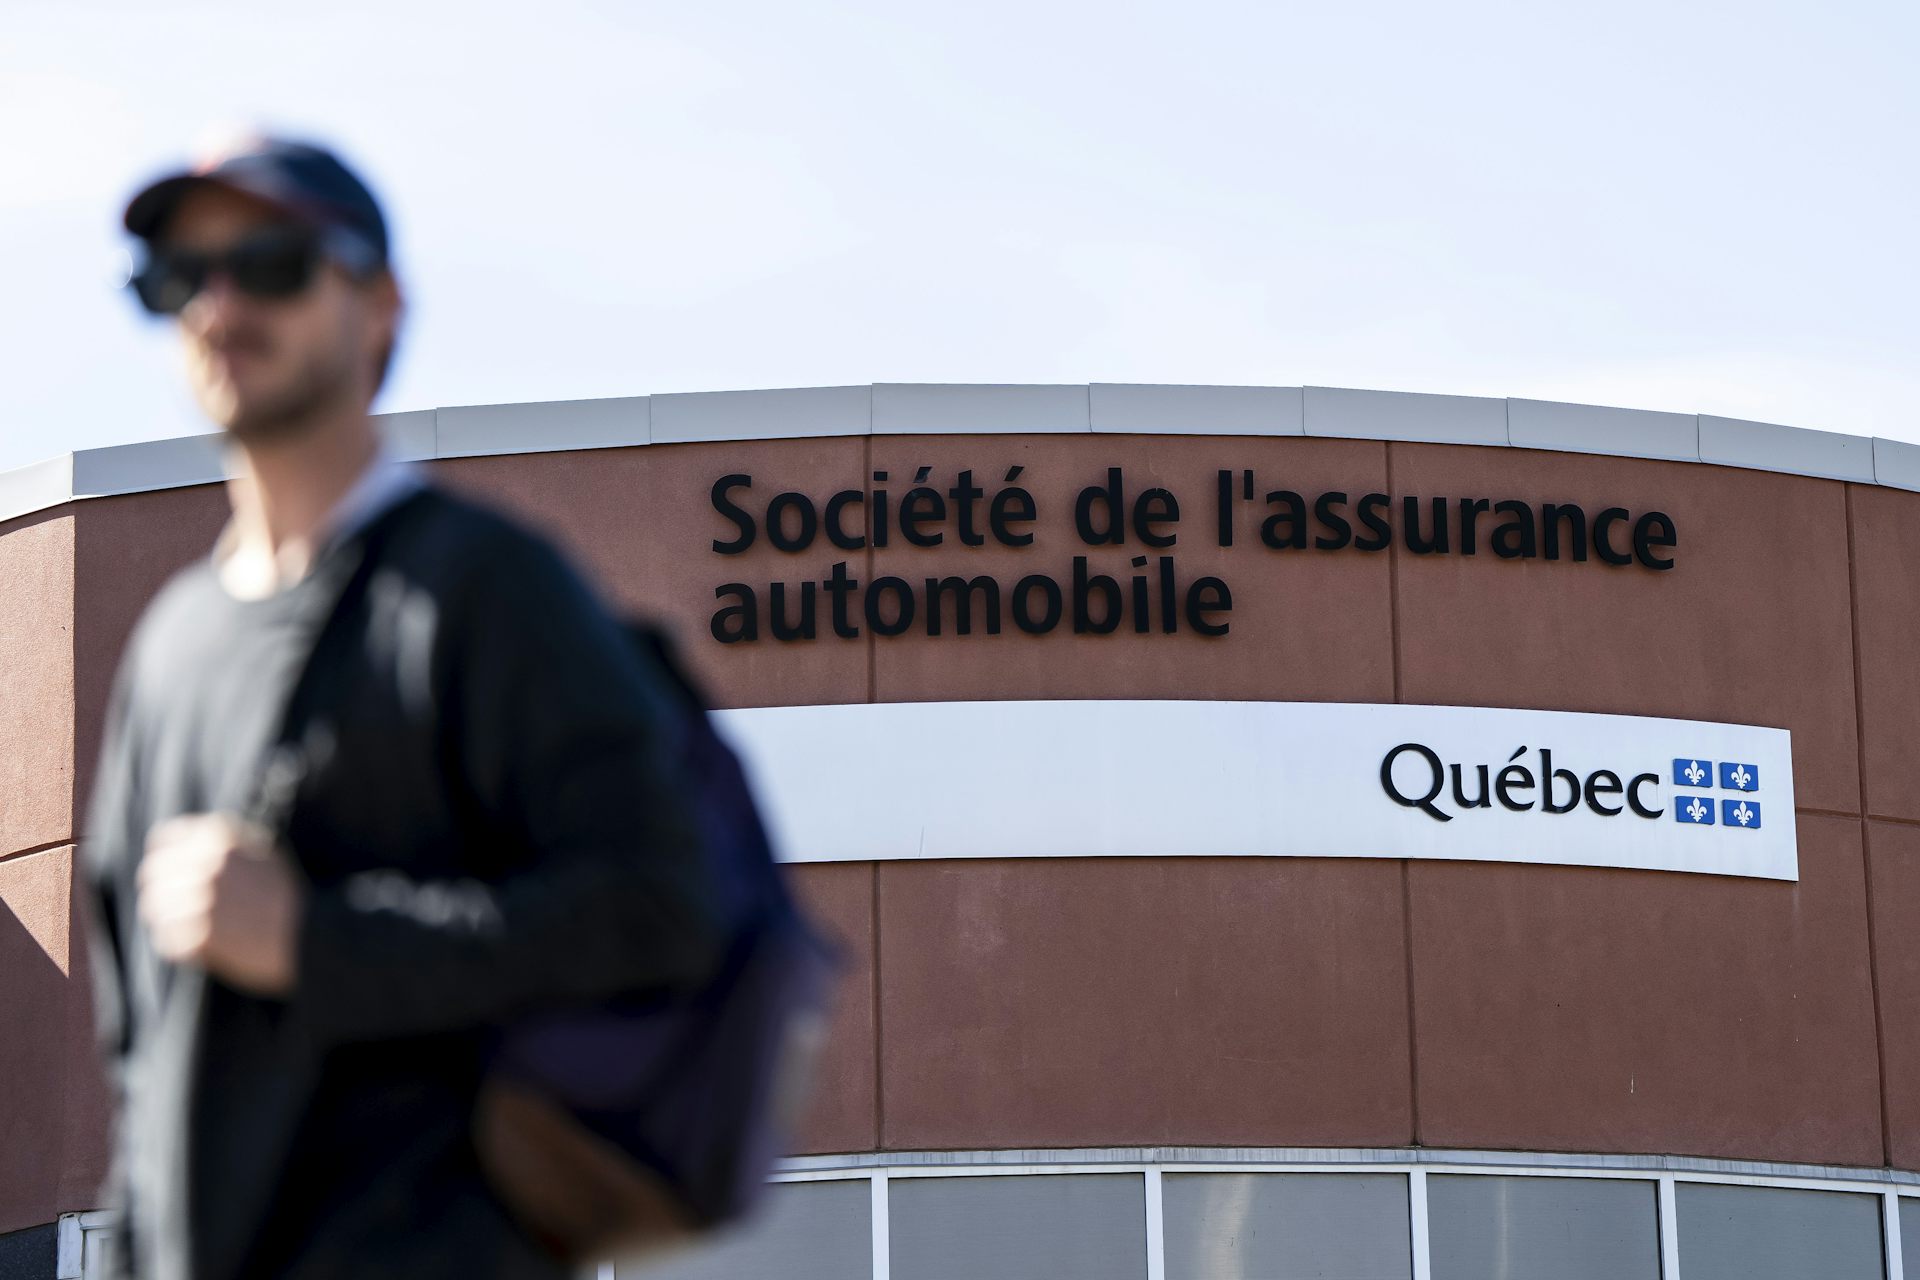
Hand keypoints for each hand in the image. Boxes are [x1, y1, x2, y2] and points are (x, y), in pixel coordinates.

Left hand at [138, 813, 304, 995]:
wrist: (312, 936)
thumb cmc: (287, 895)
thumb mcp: (261, 852)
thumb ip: (220, 845)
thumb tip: (176, 846)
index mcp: (220, 838)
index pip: (163, 840)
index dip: (166, 859)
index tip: (171, 875)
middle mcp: (207, 864)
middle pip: (152, 875)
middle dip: (163, 891)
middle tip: (180, 909)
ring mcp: (200, 901)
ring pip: (155, 909)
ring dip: (171, 921)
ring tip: (197, 930)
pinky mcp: (198, 936)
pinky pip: (167, 940)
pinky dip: (182, 947)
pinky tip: (206, 947)